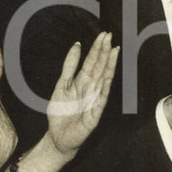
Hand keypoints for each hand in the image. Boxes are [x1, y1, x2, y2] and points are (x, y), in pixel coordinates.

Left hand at [46, 33, 119, 156]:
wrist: (58, 137)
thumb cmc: (61, 113)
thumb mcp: (61, 85)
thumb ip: (69, 66)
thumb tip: (76, 45)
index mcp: (82, 82)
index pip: (92, 62)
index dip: (97, 49)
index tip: (103, 35)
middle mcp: (91, 88)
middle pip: (100, 67)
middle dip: (104, 51)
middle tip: (109, 36)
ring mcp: (95, 100)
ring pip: (104, 79)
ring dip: (109, 65)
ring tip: (114, 50)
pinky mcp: (95, 113)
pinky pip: (101, 97)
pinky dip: (105, 86)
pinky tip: (109, 75)